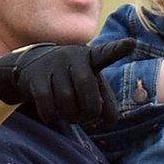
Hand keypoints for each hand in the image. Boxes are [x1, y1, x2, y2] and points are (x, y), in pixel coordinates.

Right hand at [0, 38, 135, 124]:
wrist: (31, 67)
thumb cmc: (70, 78)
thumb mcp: (90, 83)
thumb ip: (105, 101)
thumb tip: (109, 120)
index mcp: (91, 57)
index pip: (106, 53)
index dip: (118, 49)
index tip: (132, 43)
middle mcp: (73, 57)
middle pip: (86, 85)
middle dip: (89, 109)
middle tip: (88, 119)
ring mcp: (53, 65)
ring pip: (66, 99)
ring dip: (70, 116)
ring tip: (70, 117)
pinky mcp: (36, 77)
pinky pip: (46, 103)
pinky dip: (51, 115)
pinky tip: (51, 116)